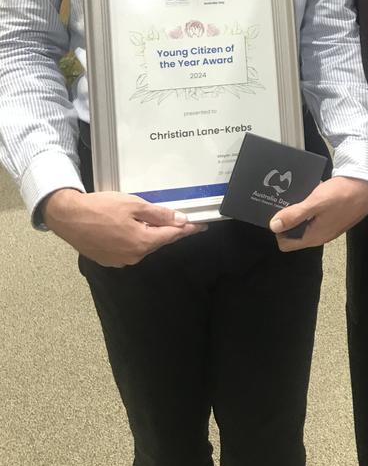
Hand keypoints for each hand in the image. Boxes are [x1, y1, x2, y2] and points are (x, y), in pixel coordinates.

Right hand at [41, 188, 206, 267]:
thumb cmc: (100, 208)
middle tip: (176, 218)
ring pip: (143, 245)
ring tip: (145, 218)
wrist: (68, 217)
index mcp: (142, 242)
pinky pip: (129, 249)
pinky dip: (133, 238)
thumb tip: (180, 220)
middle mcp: (133, 256)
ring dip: (148, 234)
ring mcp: (120, 260)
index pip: (172, 236)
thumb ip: (159, 214)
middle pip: (158, 241)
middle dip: (167, 230)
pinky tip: (128, 227)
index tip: (200, 226)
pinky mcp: (108, 259)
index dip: (187, 229)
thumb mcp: (133, 205)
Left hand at [269, 176, 367, 250]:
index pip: (286, 244)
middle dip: (286, 220)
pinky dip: (309, 208)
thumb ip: (295, 215)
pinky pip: (315, 217)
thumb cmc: (341, 194)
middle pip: (294, 234)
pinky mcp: (334, 218)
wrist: (367, 186)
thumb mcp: (315, 203)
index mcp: (314, 236)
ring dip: (298, 213)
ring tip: (293, 196)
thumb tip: (273, 226)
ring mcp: (328, 227)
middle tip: (283, 202)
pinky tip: (308, 194)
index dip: (278, 230)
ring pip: (305, 224)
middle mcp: (320, 235)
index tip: (276, 213)